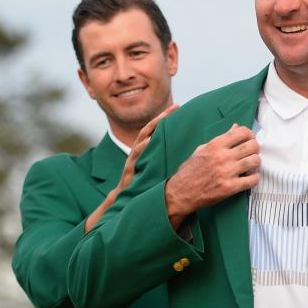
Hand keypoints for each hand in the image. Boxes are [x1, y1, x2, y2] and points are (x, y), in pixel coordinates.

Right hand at [85, 104, 177, 231]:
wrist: (123, 202)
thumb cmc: (141, 185)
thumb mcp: (154, 170)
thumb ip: (163, 159)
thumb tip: (184, 153)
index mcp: (145, 150)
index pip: (156, 130)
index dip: (166, 117)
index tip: (179, 106)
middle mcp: (138, 151)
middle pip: (150, 129)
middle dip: (161, 117)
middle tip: (175, 107)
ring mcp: (133, 159)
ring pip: (142, 139)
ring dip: (152, 128)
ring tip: (163, 119)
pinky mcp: (128, 169)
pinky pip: (135, 156)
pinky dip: (142, 147)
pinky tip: (149, 141)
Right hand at [164, 124, 259, 226]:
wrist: (182, 192)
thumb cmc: (190, 171)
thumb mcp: (202, 149)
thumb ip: (220, 139)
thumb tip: (235, 128)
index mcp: (215, 145)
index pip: (241, 132)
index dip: (250, 134)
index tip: (249, 138)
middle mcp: (222, 157)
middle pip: (252, 145)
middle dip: (255, 148)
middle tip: (252, 152)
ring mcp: (227, 172)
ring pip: (255, 161)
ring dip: (256, 162)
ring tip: (251, 165)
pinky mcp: (230, 187)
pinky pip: (252, 180)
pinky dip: (254, 178)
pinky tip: (249, 177)